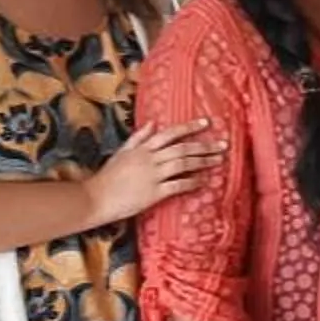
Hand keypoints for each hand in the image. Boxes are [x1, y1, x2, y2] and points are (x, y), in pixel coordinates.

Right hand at [88, 118, 225, 225]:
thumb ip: (139, 137)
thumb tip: (154, 123)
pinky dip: (192, 183)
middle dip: (204, 145)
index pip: (170, 134)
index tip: (206, 122)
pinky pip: (178, 186)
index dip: (189, 127)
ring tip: (218, 160)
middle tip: (223, 144)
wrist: (95, 197)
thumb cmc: (108, 176)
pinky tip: (204, 182)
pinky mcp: (154, 193)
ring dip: (203, 161)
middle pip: (182, 149)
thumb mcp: (122, 152)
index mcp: (142, 149)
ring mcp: (152, 176)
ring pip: (183, 164)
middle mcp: (149, 159)